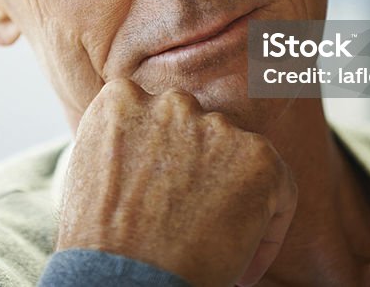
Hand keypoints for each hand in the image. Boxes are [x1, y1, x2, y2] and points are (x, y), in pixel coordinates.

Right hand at [56, 79, 297, 286]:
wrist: (126, 279)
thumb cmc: (100, 245)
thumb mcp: (90, 176)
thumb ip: (126, 149)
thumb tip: (152, 161)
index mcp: (123, 100)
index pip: (156, 117)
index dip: (167, 161)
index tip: (166, 198)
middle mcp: (171, 102)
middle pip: (199, 132)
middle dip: (200, 173)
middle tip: (191, 222)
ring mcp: (216, 126)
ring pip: (238, 159)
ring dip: (232, 198)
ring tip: (213, 248)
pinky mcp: (258, 156)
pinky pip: (279, 190)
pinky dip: (267, 231)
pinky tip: (242, 268)